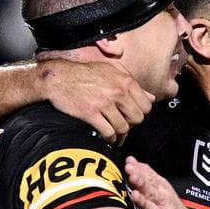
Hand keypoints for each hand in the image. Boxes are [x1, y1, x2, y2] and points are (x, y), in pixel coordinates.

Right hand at [38, 59, 154, 142]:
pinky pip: (108, 132)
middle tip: (123, 125)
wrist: (58, 77)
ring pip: (123, 128)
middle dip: (131, 125)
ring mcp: (104, 103)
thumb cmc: (85, 73)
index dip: (140, 114)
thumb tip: (151, 98)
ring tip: (115, 133)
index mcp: (125, 81)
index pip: (146, 106)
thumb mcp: (112, 70)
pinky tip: (106, 136)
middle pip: (137, 119)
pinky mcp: (91, 113)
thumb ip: (132, 84)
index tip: (132, 116)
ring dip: (119, 134)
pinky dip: (109, 137)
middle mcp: (117, 92)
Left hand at [124, 156, 204, 208]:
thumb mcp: (163, 187)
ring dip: (144, 202)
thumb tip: (130, 160)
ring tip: (135, 195)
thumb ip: (146, 174)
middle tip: (132, 175)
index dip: (139, 172)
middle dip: (142, 183)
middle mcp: (163, 203)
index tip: (129, 165)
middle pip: (152, 191)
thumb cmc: (171, 207)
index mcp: (162, 190)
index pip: (150, 178)